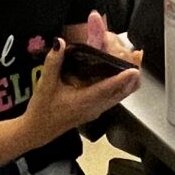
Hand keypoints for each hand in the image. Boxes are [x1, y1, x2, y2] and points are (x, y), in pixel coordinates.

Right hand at [28, 17, 139, 140]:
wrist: (38, 131)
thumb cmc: (41, 110)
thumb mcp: (44, 85)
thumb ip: (53, 63)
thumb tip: (60, 42)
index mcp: (83, 101)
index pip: (106, 89)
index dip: (120, 79)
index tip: (133, 70)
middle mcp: (95, 107)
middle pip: (121, 93)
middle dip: (131, 77)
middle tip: (136, 58)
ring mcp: (97, 110)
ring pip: (120, 96)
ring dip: (128, 81)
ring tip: (133, 62)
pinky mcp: (97, 110)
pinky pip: (115, 97)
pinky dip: (122, 85)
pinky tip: (122, 73)